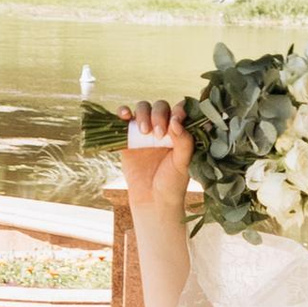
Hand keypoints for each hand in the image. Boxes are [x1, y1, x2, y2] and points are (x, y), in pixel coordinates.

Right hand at [117, 99, 194, 218]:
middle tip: (158, 135)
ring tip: (143, 131)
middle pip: (160, 107)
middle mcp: (163, 127)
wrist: (152, 199)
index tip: (175, 122)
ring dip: (142, 114)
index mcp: (179, 131)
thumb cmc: (172, 182)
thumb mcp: (183, 163)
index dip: (177, 111)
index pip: (179, 111)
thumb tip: (176, 121)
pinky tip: (124, 115)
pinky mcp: (128, 137)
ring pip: (143, 108)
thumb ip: (183, 141)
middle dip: (158, 115)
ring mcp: (145, 131)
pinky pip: (124, 119)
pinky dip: (123, 112)